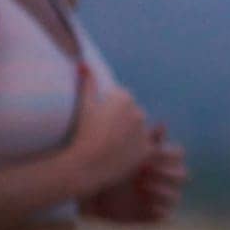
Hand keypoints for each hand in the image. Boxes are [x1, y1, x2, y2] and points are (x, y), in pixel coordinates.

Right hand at [66, 64, 149, 195]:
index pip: (123, 100)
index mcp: (124, 97)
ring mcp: (144, 131)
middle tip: (104, 136)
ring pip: (140, 131)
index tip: (100, 123)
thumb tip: (83, 63)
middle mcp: (138, 111)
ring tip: (112, 147)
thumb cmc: (81, 134)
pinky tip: (122, 156)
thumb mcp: (83, 106)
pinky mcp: (148, 150)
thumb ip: (87, 83)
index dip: (110, 112)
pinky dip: (137, 151)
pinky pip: (146, 148)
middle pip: (133, 115)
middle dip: (122, 123)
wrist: (84, 166)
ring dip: (131, 136)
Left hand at [81, 122, 188, 223]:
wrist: (86, 188)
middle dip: (167, 173)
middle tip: (145, 172)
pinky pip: (164, 216)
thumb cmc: (105, 165)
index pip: (178, 154)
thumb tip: (162, 124)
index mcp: (158, 160)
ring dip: (163, 192)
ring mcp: (157, 197)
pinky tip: (142, 204)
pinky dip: (157, 211)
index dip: (167, 154)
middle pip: (181, 174)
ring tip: (143, 188)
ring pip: (175, 196)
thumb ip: (143, 140)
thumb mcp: (123, 151)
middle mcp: (162, 179)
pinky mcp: (149, 215)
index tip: (148, 155)